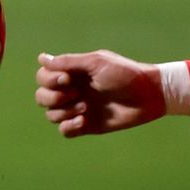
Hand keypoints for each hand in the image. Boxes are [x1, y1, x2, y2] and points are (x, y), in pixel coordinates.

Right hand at [34, 51, 163, 137]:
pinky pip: (64, 131)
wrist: (148, 95)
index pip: (43, 77)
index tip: (67, 78)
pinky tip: (83, 121)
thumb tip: (41, 58)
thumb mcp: (96, 63)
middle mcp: (71, 90)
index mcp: (72, 73)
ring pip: (51, 115)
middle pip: (41, 97)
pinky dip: (69, 126)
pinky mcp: (86, 125)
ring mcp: (78, 108)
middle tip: (76, 93)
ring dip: (64, 111)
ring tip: (86, 107)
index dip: (48, 79)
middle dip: (52, 97)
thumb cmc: (125, 74)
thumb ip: (68, 62)